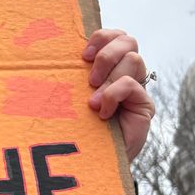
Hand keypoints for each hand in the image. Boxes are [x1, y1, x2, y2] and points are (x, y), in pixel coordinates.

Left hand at [83, 29, 153, 161]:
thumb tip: (50, 53)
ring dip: (108, 79)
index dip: (102, 37)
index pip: (115, 35)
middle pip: (128, 40)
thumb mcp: (72, 95)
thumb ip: (73, 75)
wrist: (92, 158)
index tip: (83, 55)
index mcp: (108, 65)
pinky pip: (132, 84)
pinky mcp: (144, 104)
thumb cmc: (77, 125)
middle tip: (89, 80)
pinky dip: (114, 95)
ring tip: (92, 103)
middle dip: (107, 55)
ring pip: (133, 59)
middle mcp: (125, 72)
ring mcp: (137, 88)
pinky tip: (103, 112)